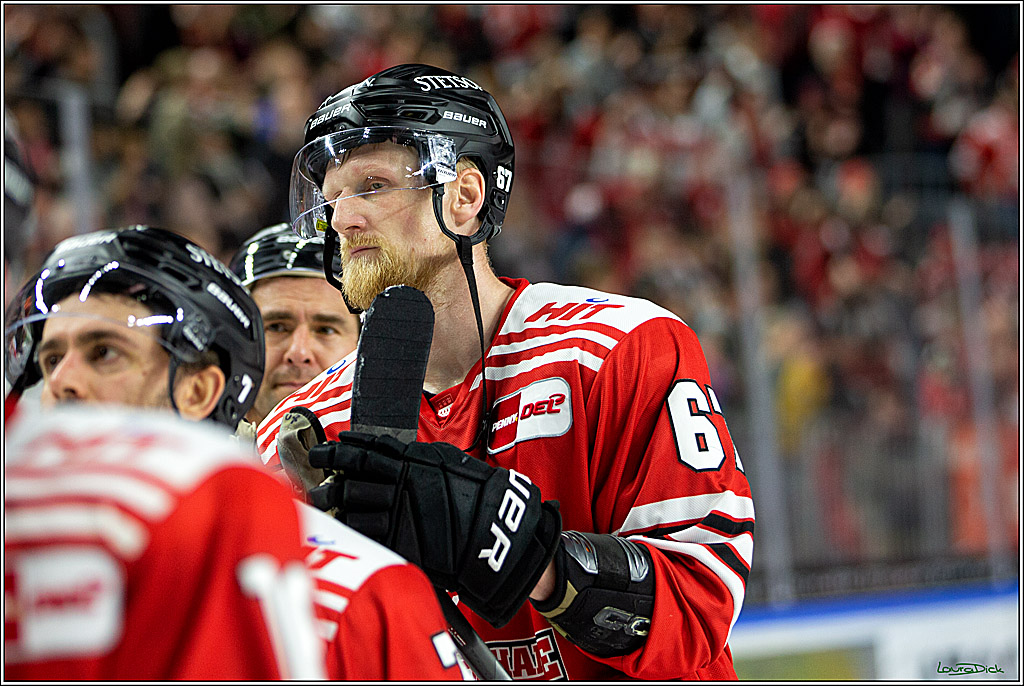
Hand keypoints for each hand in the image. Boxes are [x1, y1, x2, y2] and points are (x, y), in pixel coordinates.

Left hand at [308, 432, 560, 626]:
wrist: (497, 532)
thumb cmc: (476, 495)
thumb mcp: (447, 462)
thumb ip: (415, 456)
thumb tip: (384, 449)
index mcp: (413, 462)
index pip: (366, 451)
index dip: (341, 448)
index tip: (326, 447)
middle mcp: (401, 485)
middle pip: (352, 476)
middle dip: (328, 472)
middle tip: (314, 470)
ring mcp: (398, 514)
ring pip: (351, 503)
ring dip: (330, 500)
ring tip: (318, 498)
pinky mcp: (399, 542)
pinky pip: (363, 532)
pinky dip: (346, 526)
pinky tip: (336, 522)